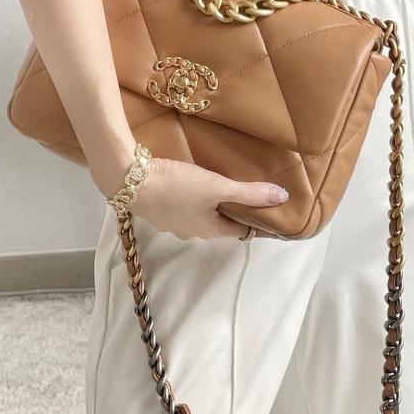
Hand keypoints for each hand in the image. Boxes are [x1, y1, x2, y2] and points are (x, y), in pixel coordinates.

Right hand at [128, 157, 289, 240]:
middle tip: (246, 189)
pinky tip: (190, 181)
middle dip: (232, 209)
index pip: (241, 230)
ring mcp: (172, 223)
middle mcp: (192, 232)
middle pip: (220, 222)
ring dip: (210, 203)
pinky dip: (191, 197)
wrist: (130, 181)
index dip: (256, 219)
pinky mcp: (158, 209)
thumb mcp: (217, 187)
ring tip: (218, 182)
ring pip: (200, 214)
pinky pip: (182, 206)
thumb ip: (249, 193)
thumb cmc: (177, 186)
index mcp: (210, 230)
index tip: (267, 208)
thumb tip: (283, 198)